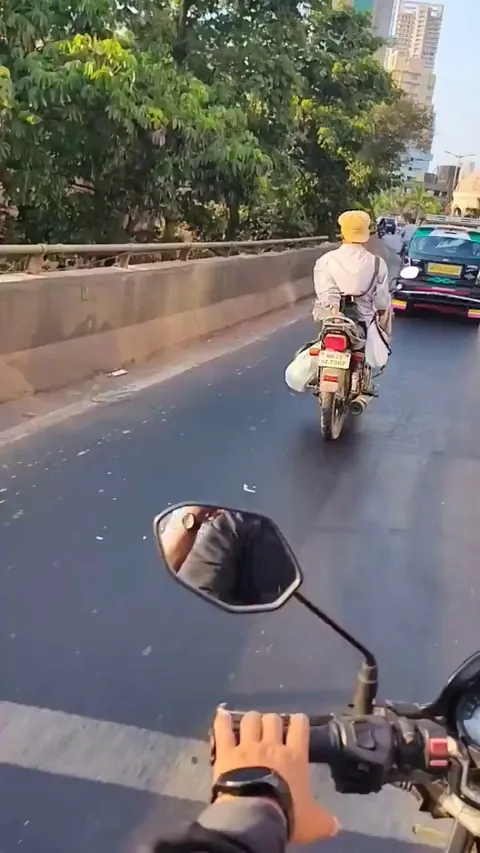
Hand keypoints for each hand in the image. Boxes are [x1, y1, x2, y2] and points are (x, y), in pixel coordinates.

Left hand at [212, 709, 338, 844]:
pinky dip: (222, 722)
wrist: (254, 818)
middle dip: (272, 721)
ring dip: (252, 721)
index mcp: (294, 756)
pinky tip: (223, 716)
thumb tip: (336, 825)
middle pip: (273, 719)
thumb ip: (324, 820)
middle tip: (271, 730)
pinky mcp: (227, 753)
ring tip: (251, 726)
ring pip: (250, 720)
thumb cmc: (286, 815)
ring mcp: (248, 746)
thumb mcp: (312, 822)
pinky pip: (223, 730)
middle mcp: (272, 745)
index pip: (300, 727)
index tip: (297, 721)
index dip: (299, 721)